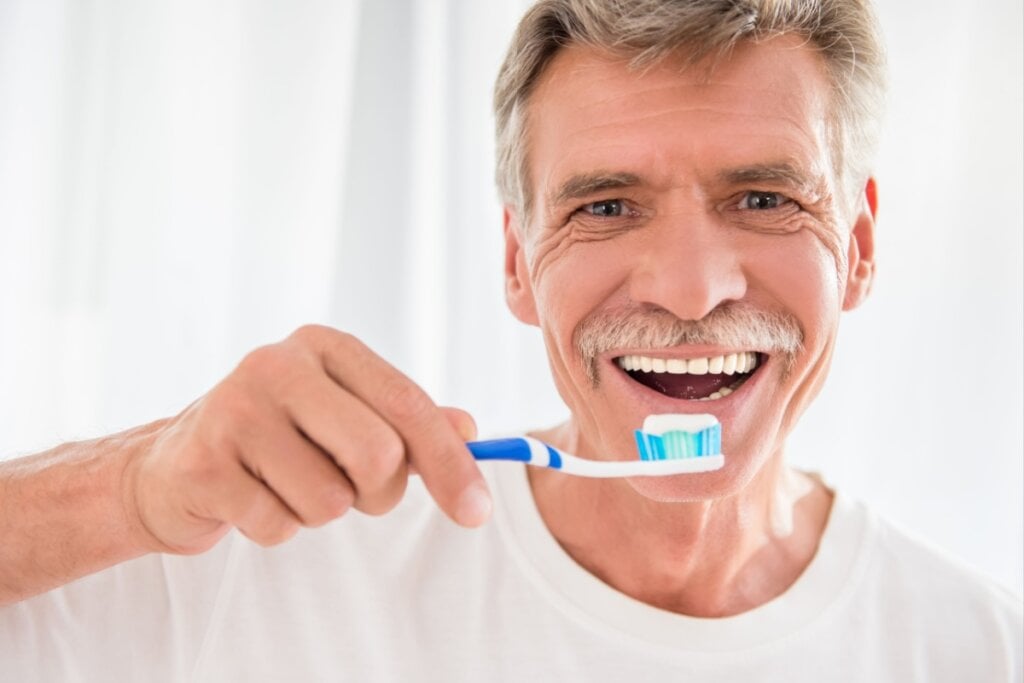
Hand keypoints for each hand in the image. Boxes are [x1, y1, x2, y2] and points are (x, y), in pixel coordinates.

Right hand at [123, 325, 490, 554]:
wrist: (172, 467)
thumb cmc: (281, 441)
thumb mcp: (346, 416)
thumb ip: (408, 422)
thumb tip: (471, 430)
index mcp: (325, 347)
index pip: (409, 405)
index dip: (451, 464)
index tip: (478, 512)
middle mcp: (278, 364)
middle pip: (379, 455)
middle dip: (377, 493)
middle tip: (350, 490)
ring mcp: (233, 409)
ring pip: (330, 501)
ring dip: (321, 512)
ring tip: (286, 485)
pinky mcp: (202, 462)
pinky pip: (279, 526)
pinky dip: (276, 528)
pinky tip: (248, 498)